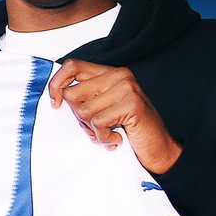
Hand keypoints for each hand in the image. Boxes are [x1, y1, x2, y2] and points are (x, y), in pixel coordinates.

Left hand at [49, 58, 182, 174]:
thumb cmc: (129, 130)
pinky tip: (117, 139)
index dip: (57, 84)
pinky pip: (98, 123)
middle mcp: (119, 75)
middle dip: (79, 117)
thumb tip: (57, 95)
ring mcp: (127, 88)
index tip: (55, 103)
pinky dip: (104, 138)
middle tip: (97, 128)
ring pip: (84, 111)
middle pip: (73, 94)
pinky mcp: (132, 104)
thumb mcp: (103, 108)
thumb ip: (85, 98)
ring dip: (93, 130)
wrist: (160, 149)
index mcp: (110, 72)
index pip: (73, 66)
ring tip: (109, 133)